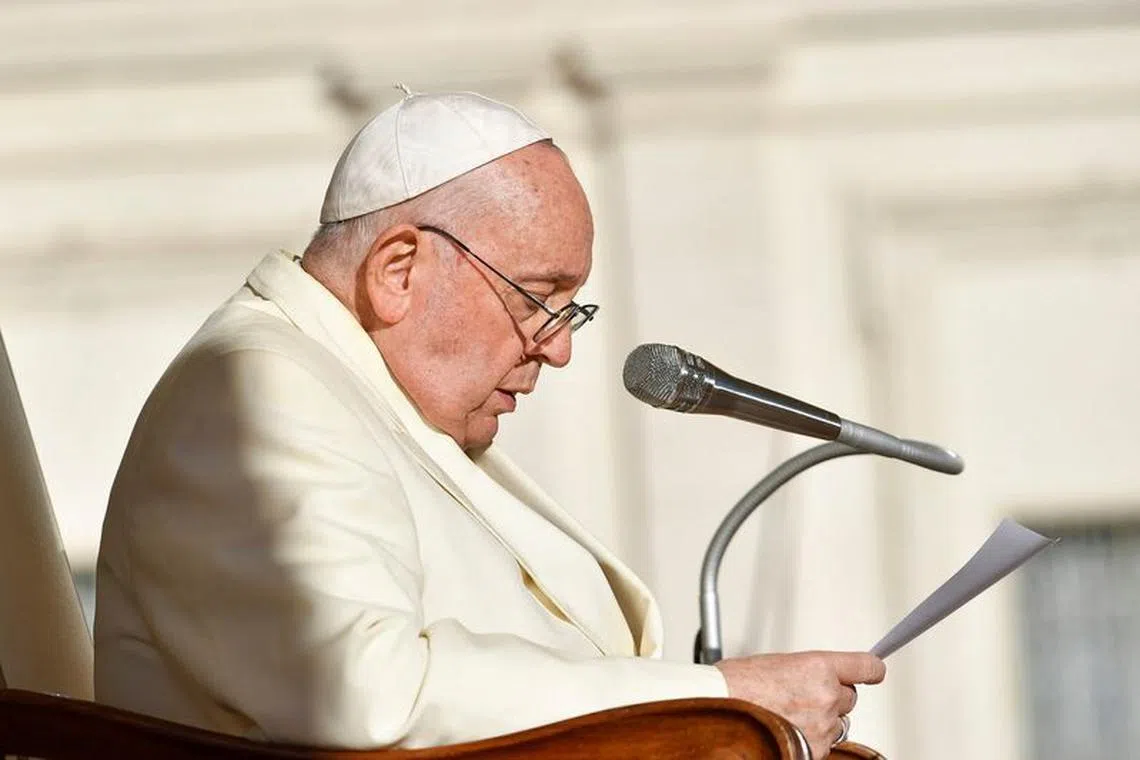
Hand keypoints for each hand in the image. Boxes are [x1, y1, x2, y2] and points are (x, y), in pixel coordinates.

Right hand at [714, 651, 884, 759]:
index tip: (873, 671)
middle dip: (831, 697)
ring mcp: (821, 727)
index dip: (870, 669)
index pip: (865, 666)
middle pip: (849, 698)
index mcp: (817, 666)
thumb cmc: (734, 685)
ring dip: (820, 721)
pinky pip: (822, 745)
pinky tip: (785, 730)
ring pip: (837, 724)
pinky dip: (808, 740)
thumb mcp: (774, 663)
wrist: (717, 708)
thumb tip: (813, 678)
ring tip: (787, 716)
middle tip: (802, 697)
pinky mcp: (813, 751)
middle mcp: (826, 696)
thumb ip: (804, 670)